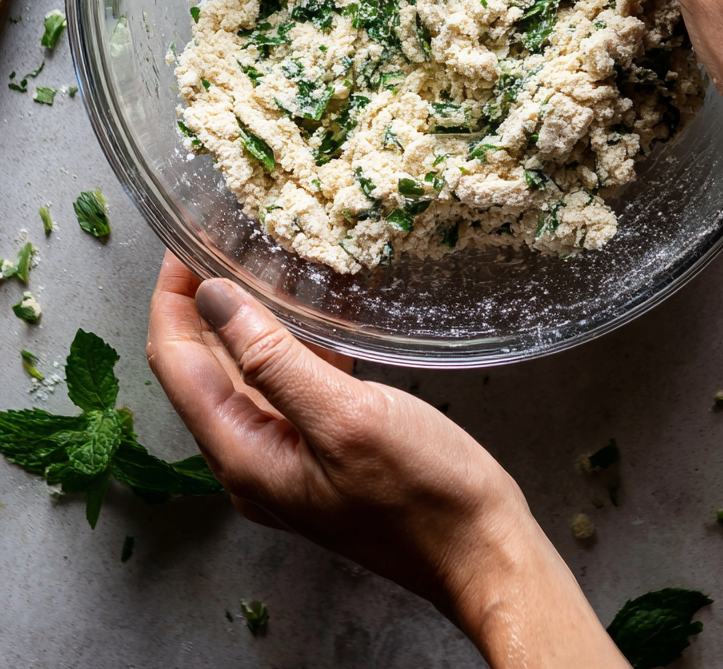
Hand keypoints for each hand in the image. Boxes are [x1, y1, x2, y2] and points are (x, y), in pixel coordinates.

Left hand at [147, 252, 626, 668]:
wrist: (481, 554)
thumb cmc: (422, 493)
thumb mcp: (345, 417)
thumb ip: (272, 358)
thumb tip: (212, 297)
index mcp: (243, 455)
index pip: (176, 362)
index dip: (172, 297)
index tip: (185, 240)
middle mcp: (251, 459)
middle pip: (201, 368)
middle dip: (200, 302)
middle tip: (218, 238)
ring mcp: (286, 458)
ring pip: (244, 374)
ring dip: (246, 318)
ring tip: (260, 260)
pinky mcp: (322, 453)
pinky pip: (287, 387)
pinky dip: (291, 343)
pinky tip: (316, 312)